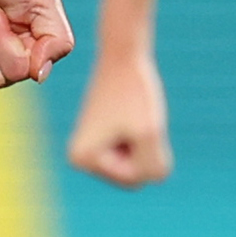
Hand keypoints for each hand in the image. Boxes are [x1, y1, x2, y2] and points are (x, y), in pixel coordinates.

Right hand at [63, 46, 173, 184]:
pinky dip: (143, 138)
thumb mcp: (151, 133)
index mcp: (81, 160)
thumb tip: (154, 178)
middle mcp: (79, 160)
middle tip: (133, 118)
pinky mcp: (102, 143)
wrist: (124, 57)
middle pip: (133, 178)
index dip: (145, 149)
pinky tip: (131, 116)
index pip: (135, 179)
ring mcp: (90, 152)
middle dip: (144, 151)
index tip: (131, 120)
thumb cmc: (135, 92)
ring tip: (131, 115)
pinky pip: (137, 156)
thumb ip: (156, 167)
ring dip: (145, 144)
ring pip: (137, 168)